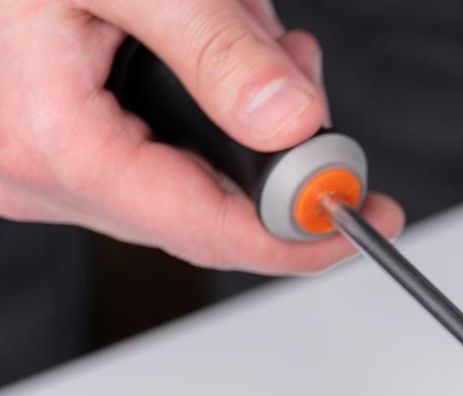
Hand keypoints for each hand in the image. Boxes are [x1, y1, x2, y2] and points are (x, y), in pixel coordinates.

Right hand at [0, 0, 401, 270]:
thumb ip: (215, 46)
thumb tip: (292, 122)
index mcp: (49, 140)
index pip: (203, 229)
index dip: (297, 234)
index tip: (366, 219)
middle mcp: (36, 175)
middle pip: (205, 212)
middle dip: (277, 150)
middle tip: (301, 65)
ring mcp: (42, 172)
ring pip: (191, 184)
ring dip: (245, 119)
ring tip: (252, 33)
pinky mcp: (59, 155)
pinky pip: (160, 159)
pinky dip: (209, 111)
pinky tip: (218, 51)